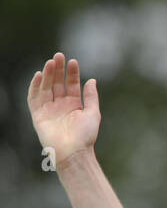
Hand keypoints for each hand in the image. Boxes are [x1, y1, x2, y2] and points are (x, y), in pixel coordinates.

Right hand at [28, 52, 99, 168]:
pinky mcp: (38, 114)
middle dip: (58, 70)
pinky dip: (35, 86)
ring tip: (51, 62)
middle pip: (57, 83)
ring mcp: (49, 109)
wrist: (74, 152)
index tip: (73, 61)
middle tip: (59, 55)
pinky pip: (34, 97)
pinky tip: (39, 75)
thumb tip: (92, 80)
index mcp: (74, 105)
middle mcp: (61, 105)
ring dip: (48, 74)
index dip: (72, 74)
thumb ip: (91, 97)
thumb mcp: (92, 114)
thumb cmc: (86, 136)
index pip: (71, 85)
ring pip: (46, 87)